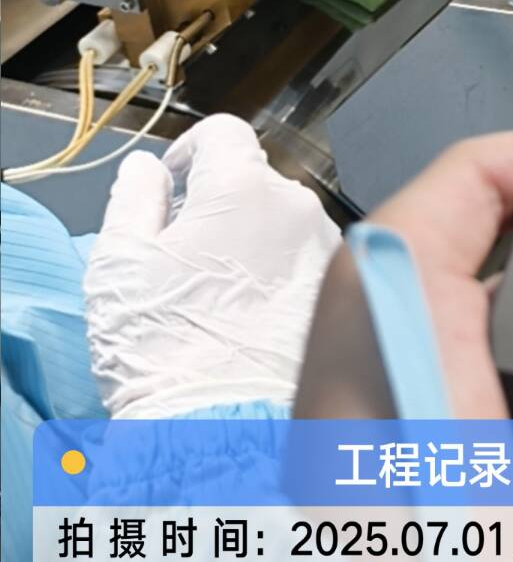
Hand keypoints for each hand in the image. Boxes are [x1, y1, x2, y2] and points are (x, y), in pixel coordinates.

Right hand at [84, 113, 339, 418]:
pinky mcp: (345, 292)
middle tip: (186, 254)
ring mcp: (326, 249)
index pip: (223, 132)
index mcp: (242, 188)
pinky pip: (309, 261)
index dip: (191, 151)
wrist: (222, 429)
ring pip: (285, 222)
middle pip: (255, 179)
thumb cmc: (167, 351)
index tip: (176, 182)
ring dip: (255, 241)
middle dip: (221, 204)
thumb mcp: (120, 264)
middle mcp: (296, 208)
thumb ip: (134, 199)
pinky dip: (283, 274)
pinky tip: (254, 315)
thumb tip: (145, 170)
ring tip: (221, 295)